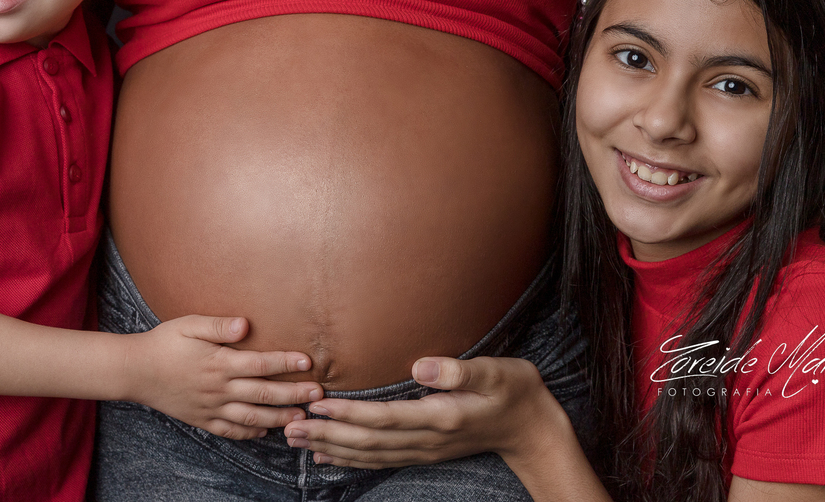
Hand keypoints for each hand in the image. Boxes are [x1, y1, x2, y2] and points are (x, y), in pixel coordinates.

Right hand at [124, 314, 323, 439]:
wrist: (135, 371)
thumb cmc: (164, 342)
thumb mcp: (189, 325)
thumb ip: (218, 325)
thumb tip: (245, 324)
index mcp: (219, 363)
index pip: (261, 364)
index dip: (286, 363)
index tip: (308, 362)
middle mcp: (219, 389)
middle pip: (264, 393)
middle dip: (294, 394)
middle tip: (317, 394)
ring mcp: (211, 407)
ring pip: (252, 417)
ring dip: (279, 418)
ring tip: (301, 418)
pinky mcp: (202, 420)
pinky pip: (230, 431)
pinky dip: (250, 433)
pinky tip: (265, 431)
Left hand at [282, 355, 559, 467]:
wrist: (534, 427)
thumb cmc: (514, 390)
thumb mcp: (495, 372)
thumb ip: (457, 370)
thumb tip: (419, 366)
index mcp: (441, 416)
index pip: (385, 418)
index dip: (349, 414)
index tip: (317, 406)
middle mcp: (428, 438)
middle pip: (369, 441)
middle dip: (328, 435)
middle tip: (290, 428)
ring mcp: (425, 448)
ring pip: (371, 454)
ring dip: (332, 448)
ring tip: (297, 441)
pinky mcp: (425, 450)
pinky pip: (381, 458)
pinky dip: (351, 458)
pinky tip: (328, 455)